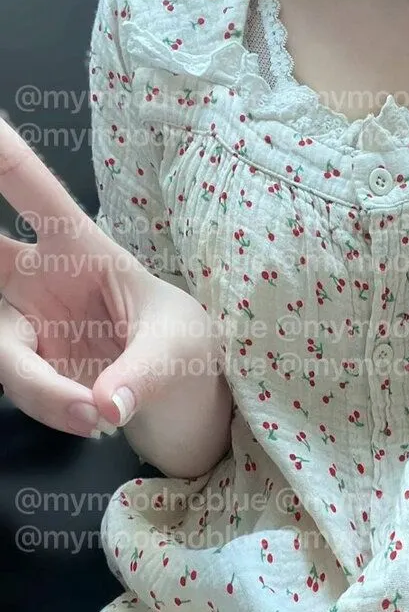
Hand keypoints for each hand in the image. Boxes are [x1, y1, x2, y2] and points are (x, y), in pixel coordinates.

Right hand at [0, 115, 219, 440]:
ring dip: (39, 386)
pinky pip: (20, 387)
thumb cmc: (186, 349)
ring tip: (97, 415)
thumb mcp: (179, 349)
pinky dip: (52, 408)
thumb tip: (104, 406)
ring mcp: (33, 325)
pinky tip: (95, 421)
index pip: (31, 189)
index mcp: (82, 247)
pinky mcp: (34, 370)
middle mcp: (44, 279)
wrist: (187, 404)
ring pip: (3, 345)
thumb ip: (140, 374)